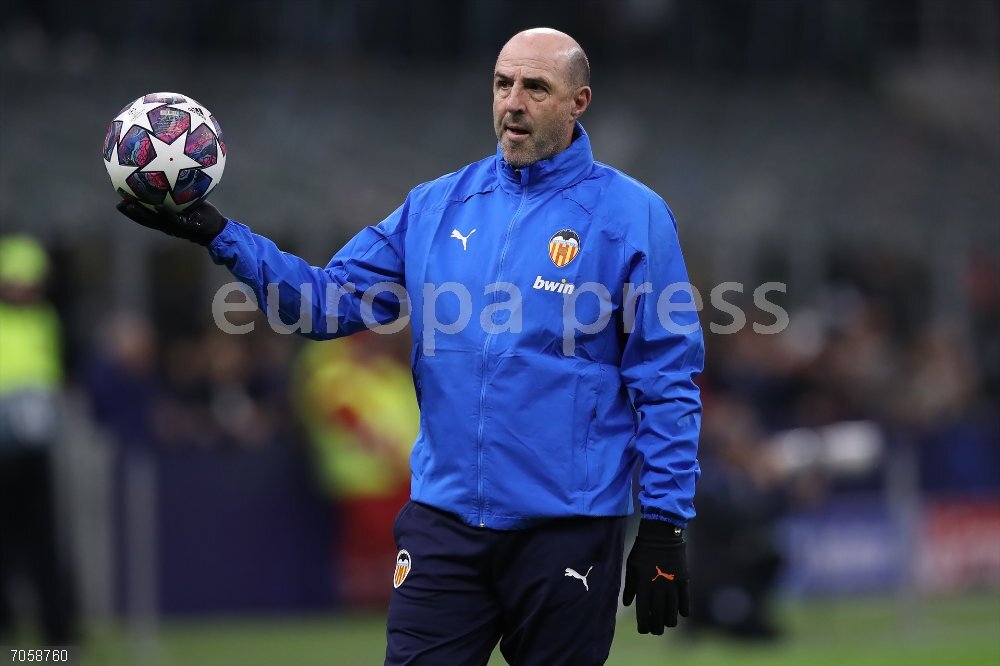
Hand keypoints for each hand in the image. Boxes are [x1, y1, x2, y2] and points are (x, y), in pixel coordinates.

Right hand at [116, 199, 226, 245]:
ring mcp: (175, 227)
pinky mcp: (185, 227)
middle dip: (131, 213)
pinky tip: (157, 206)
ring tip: (129, 206)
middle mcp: (167, 224)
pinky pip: (172, 220)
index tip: (120, 200)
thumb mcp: (192, 201)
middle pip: (145, 219)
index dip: (133, 209)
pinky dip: (165, 213)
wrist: (217, 229)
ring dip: (141, 215)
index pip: (146, 214)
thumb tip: (178, 171)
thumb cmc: (205, 214)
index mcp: (166, 219)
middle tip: (118, 204)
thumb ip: (182, 191)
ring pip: (153, 221)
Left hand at [622, 518, 688, 634]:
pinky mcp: (683, 581)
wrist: (661, 536)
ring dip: (669, 621)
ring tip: (666, 623)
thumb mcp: (631, 568)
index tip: (643, 629)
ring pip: (673, 613)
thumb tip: (627, 604)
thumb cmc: (642, 551)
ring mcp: (672, 586)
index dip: (643, 626)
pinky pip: (685, 602)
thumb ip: (629, 588)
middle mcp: (657, 590)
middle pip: (658, 617)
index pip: (643, 614)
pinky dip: (683, 611)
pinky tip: (680, 613)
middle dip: (656, 627)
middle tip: (655, 629)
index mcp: (643, 587)